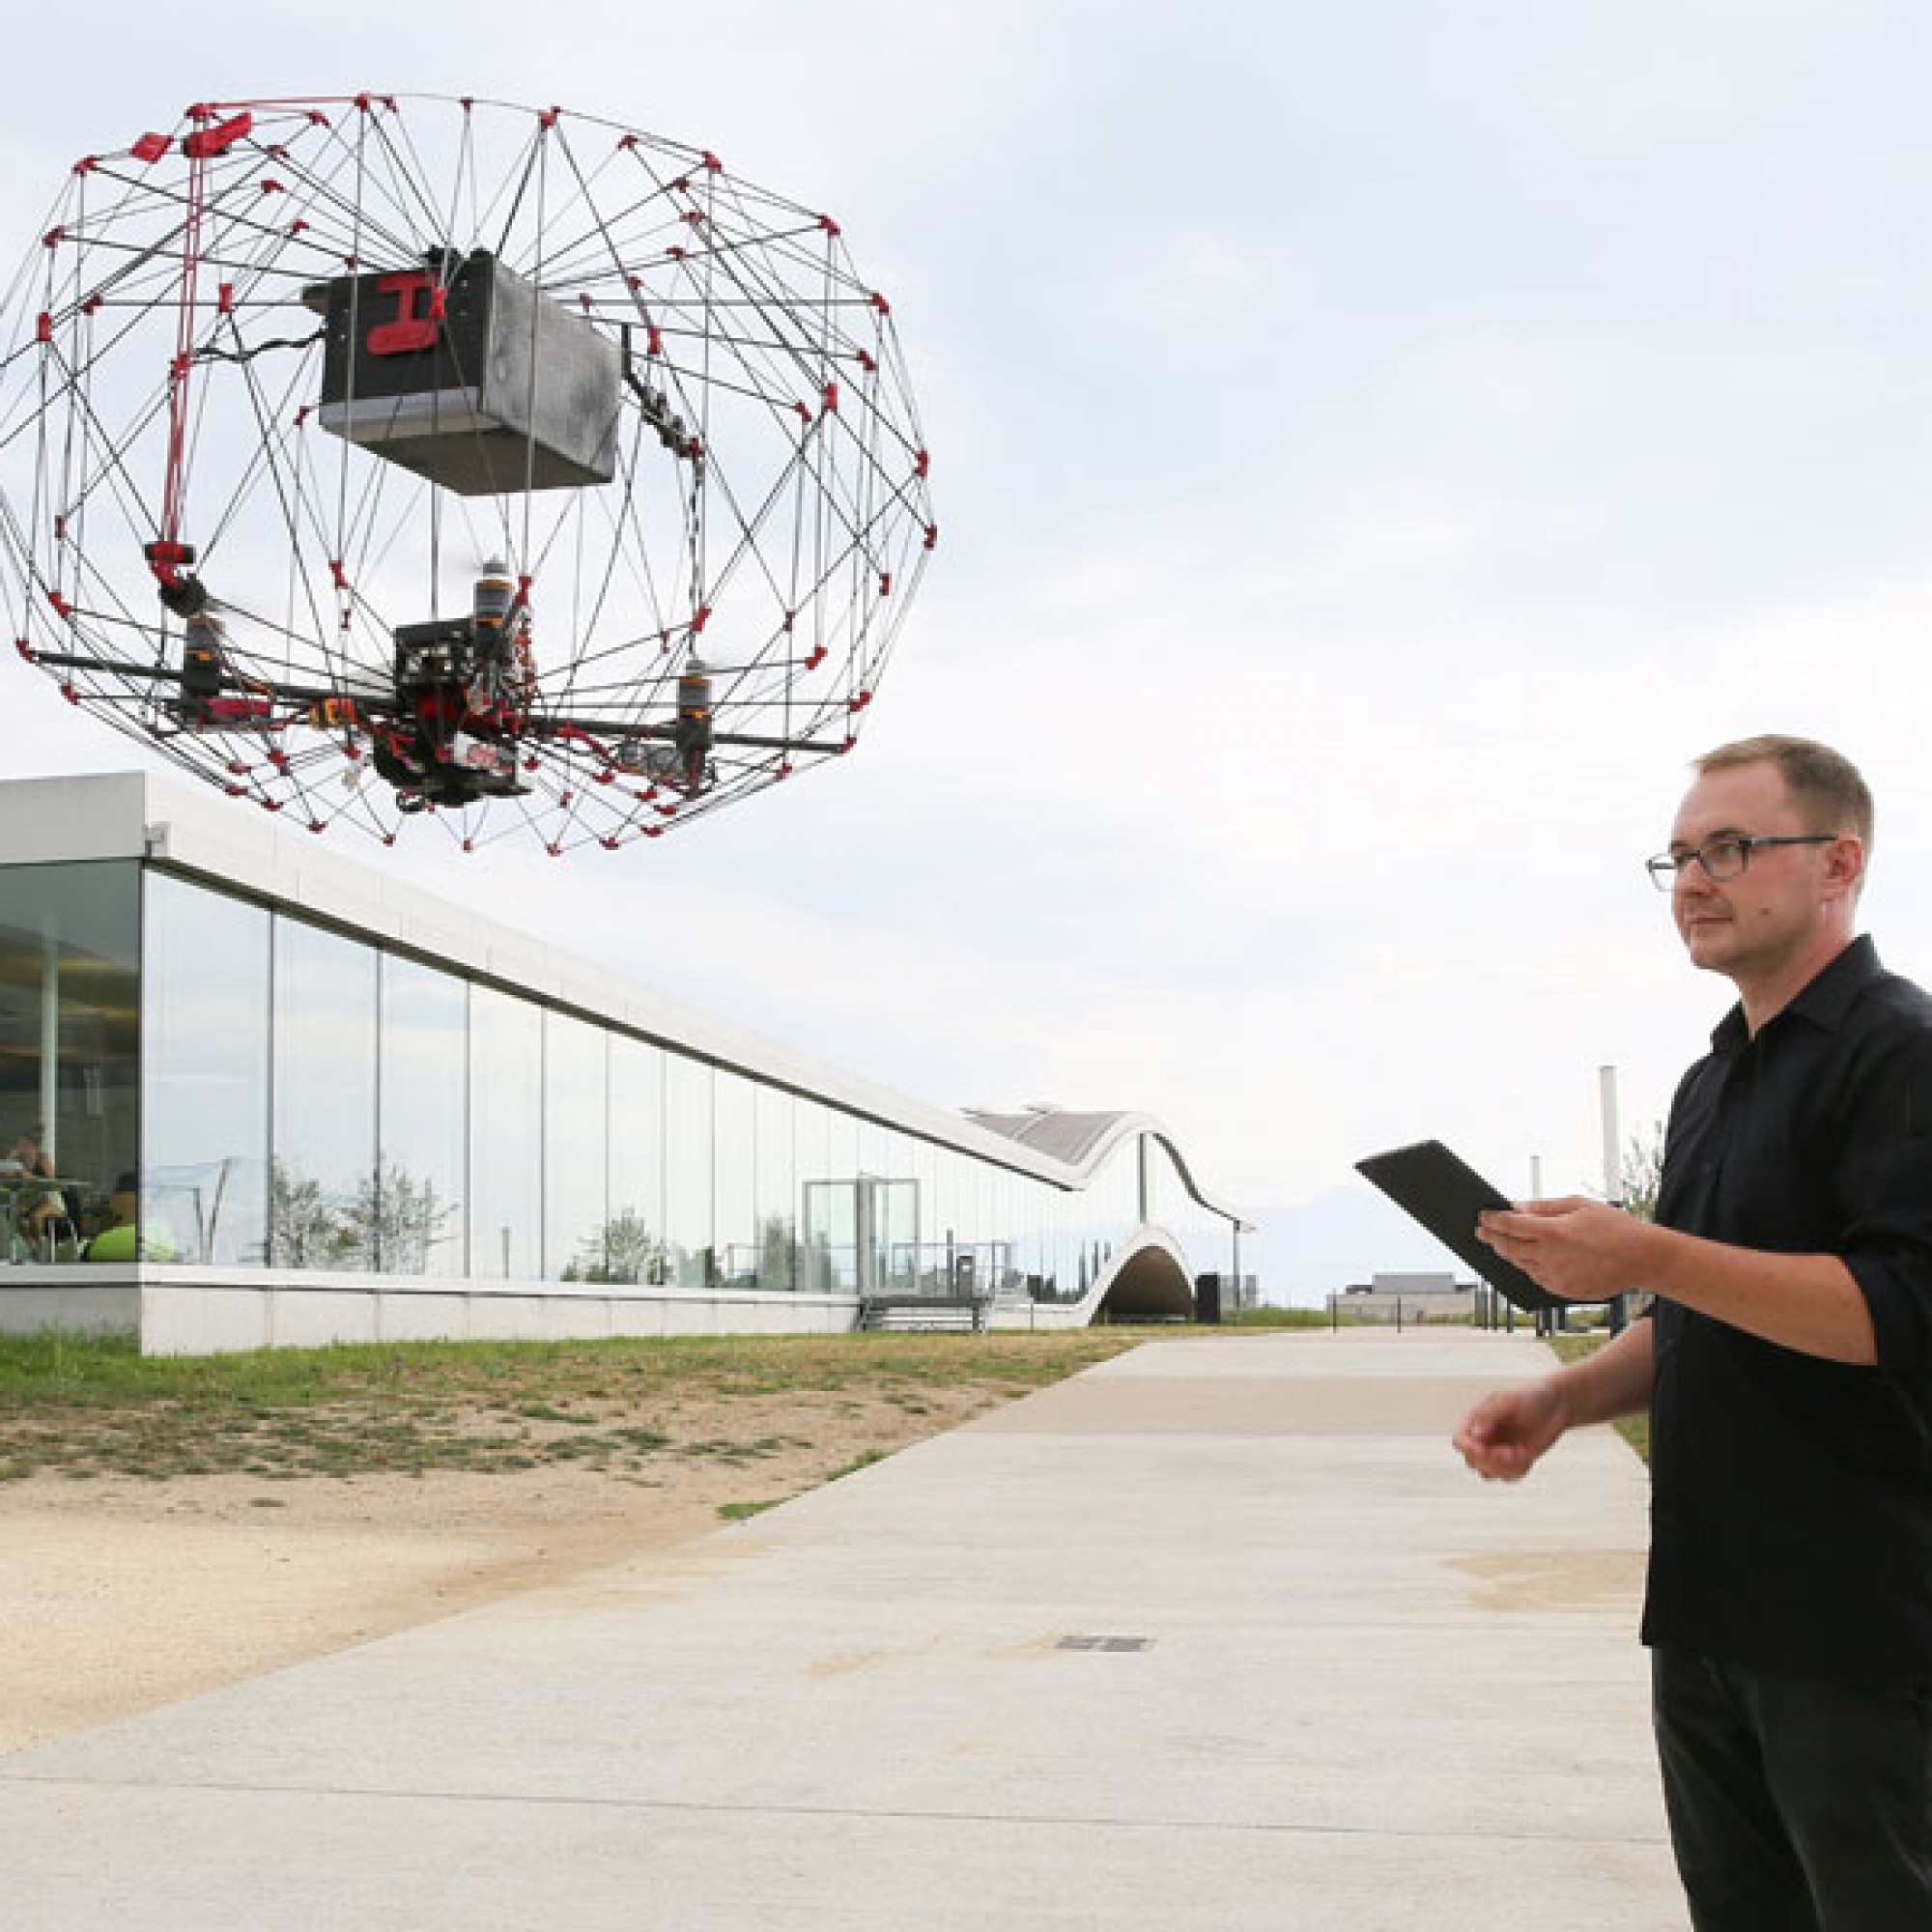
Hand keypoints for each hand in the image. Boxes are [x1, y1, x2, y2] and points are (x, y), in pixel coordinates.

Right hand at [1453, 1381, 1566, 1480]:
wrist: (1557, 1404)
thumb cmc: (1532, 1396)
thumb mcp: (1510, 1400)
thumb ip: (1489, 1414)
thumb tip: (1476, 1433)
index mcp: (1476, 1419)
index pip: (1460, 1440)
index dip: (1468, 1449)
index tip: (1485, 1450)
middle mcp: (1483, 1437)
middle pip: (1472, 1461)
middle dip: (1492, 1461)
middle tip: (1511, 1452)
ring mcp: (1497, 1451)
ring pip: (1488, 1473)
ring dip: (1505, 1468)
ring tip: (1521, 1452)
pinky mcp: (1514, 1461)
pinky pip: (1508, 1477)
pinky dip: (1518, 1470)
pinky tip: (1528, 1454)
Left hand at [1475, 1195, 1648, 1301]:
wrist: (1644, 1259)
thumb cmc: (1615, 1228)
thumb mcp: (1579, 1205)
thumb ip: (1544, 1207)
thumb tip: (1516, 1206)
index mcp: (1553, 1232)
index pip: (1510, 1225)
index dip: (1492, 1220)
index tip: (1483, 1216)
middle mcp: (1551, 1257)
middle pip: (1508, 1248)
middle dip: (1492, 1238)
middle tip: (1482, 1231)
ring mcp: (1556, 1277)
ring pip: (1520, 1265)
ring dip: (1508, 1253)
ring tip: (1500, 1243)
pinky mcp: (1563, 1291)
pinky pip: (1537, 1278)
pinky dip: (1528, 1267)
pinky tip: (1527, 1258)